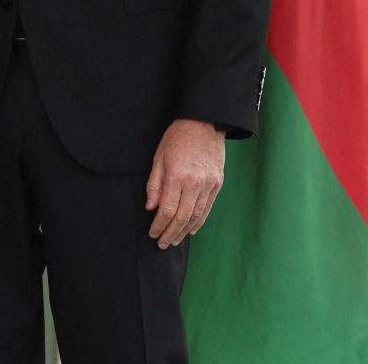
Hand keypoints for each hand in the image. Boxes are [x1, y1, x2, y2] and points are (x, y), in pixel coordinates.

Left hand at [145, 118, 225, 247]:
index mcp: (176, 176)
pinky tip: (191, 230)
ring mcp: (208, 185)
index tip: (152, 233)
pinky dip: (199, 222)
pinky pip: (207, 208)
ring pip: (196, 216)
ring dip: (184, 231)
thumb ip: (154, 184)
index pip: (166, 209)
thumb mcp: (158, 156)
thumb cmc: (177, 137)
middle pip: (181, 217)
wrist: (204, 123)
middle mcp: (194, 183)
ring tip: (174, 240)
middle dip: (170, 233)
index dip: (159, 225)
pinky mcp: (217, 184)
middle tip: (162, 244)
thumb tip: (150, 207)